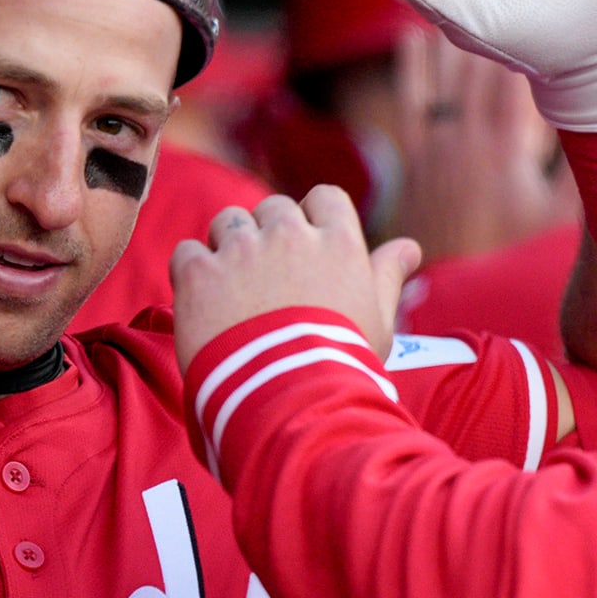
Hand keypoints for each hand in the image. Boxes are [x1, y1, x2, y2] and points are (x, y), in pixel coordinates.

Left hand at [171, 188, 423, 370]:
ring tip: (234, 292)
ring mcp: (240, 250)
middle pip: (273, 209)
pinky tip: (204, 304)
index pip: (323, 198)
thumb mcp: (378, 320)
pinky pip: (187, 252)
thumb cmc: (342, 364)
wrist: (288, 399)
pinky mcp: (199, 273)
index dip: (313, 221)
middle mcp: (288, 234)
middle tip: (268, 281)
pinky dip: (192, 272)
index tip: (307, 251)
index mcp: (337, 240)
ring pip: (227, 223)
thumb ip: (387, 275)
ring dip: (229, 247)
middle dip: (269, 236)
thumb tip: (409, 247)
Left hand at [389, 29, 576, 259]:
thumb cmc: (510, 257)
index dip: (526, 34)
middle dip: (491, 17)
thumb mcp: (555, 217)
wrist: (449, 292)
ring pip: (442, 76)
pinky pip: (411, 102)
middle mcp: (465, 137)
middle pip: (478, 64)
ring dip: (451, 31)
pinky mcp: (415, 160)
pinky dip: (411, 68)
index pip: (514, 76)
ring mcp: (436, 146)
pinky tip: (410, 38)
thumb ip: (578, 171)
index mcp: (504, 147)